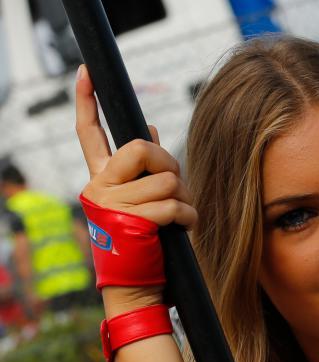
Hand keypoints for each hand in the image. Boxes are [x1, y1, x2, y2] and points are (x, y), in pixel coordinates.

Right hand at [75, 66, 191, 312]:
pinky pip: (174, 205)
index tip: (87, 72)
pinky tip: (181, 230)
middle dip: (169, 166)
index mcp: (100, 178)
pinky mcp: (132, 221)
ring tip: (176, 220)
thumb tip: (149, 129)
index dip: (87, 100)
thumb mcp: (141, 201)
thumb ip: (143, 168)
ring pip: (167, 180)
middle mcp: (99, 187)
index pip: (89, 132)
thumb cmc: (144, 245)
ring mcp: (112, 204)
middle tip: (174, 190)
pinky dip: (188, 218)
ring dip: (184, 201)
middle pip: (143, 148)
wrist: (137, 288)